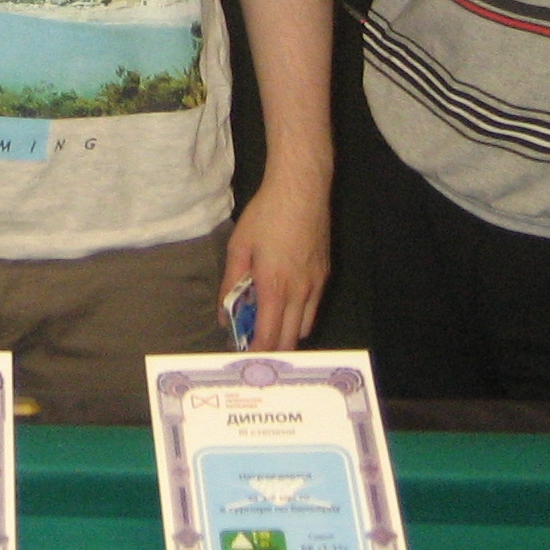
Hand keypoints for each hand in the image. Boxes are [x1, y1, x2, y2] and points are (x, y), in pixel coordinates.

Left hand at [221, 166, 329, 350]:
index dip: (257, 352)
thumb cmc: (266, 216)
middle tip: (254, 349)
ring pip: (304, 327)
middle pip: (289, 340)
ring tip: (268, 328)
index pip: (268, 336)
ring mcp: (316, 285)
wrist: (301, 190)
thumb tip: (224, 313)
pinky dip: (299, 317)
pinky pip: (313, 308)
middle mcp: (299, 292)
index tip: (245, 359)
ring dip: (287, 335)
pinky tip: (285, 306)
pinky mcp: (325, 275)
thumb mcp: (239, 247)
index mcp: (274, 287)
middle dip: (272, 350)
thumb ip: (230, 283)